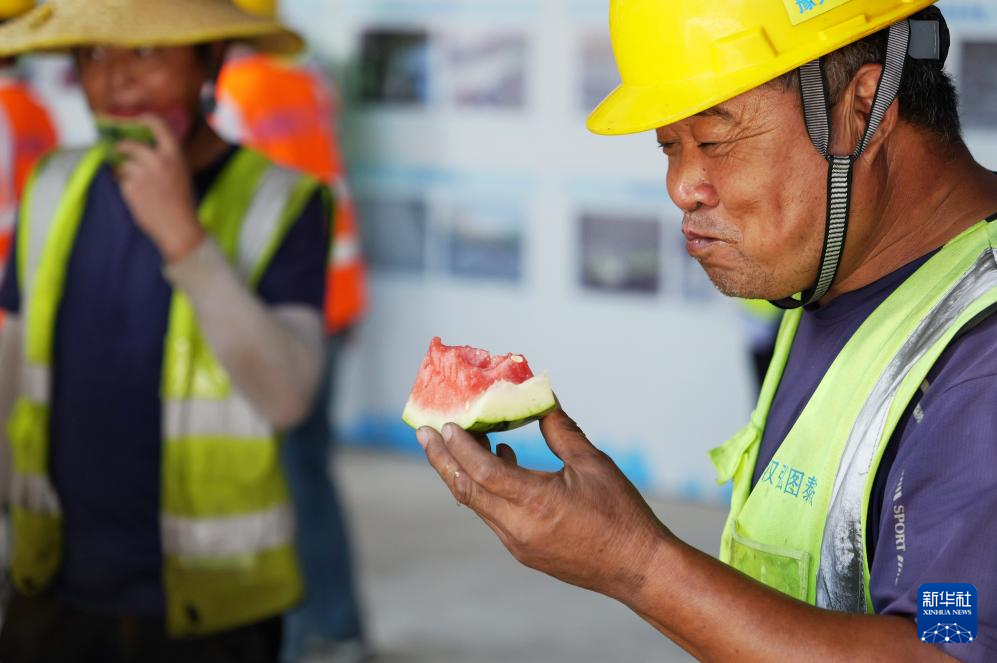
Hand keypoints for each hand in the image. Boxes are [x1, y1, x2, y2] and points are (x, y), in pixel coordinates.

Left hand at [114, 114, 205, 263]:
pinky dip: (125, 188)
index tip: (136, 120)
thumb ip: (165, 158)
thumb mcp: (180, 173)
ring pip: (123, 166)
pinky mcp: (132, 189)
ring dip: (124, 173)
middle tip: (119, 150)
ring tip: (136, 185)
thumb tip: (141, 146)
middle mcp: (158, 161)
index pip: (158, 125)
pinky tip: (138, 198)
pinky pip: (121, 182)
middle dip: (121, 148)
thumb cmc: (181, 201)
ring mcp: (144, 175)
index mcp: (174, 156)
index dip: (144, 119)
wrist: (179, 227)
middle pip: (129, 145)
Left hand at [416, 406, 671, 601]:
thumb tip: (539, 398)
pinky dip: (485, 489)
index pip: (482, 471)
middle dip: (442, 459)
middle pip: (466, 489)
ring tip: (454, 443)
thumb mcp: (593, 464)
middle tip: (424, 432)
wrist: (638, 569)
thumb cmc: (621, 515)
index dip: (460, 446)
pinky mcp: (524, 551)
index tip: (445, 424)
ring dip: (462, 473)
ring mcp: (518, 544)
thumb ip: (560, 431)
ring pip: (477, 504)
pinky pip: (493, 516)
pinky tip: (498, 465)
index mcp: (536, 503)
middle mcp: (518, 528)